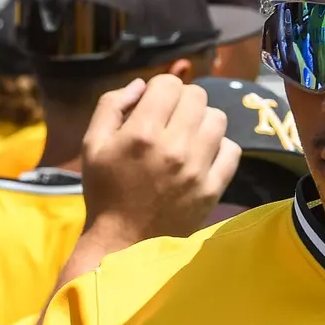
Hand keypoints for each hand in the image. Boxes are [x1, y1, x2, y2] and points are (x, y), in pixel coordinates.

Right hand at [81, 74, 241, 248]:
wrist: (123, 241)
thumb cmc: (105, 191)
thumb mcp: (92, 144)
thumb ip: (112, 105)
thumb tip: (141, 84)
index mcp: (141, 133)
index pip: (170, 83)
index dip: (161, 88)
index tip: (155, 104)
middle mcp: (173, 147)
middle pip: (197, 96)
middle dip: (183, 101)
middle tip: (172, 119)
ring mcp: (197, 169)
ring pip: (218, 119)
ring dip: (203, 121)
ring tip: (189, 136)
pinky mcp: (212, 189)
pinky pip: (232, 150)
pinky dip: (220, 147)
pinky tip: (203, 156)